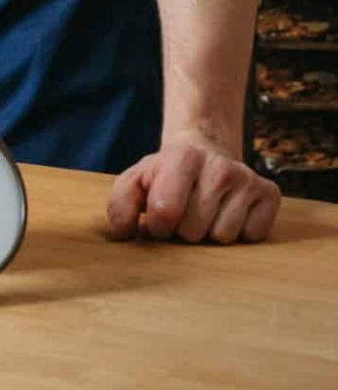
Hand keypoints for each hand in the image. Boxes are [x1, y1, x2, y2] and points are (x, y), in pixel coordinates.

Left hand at [107, 136, 280, 244]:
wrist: (203, 153)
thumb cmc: (166, 175)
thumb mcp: (136, 181)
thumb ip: (120, 204)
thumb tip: (122, 233)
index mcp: (181, 157)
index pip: (165, 212)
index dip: (158, 226)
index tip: (159, 218)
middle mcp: (218, 166)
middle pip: (194, 230)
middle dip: (184, 230)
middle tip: (185, 212)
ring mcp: (246, 178)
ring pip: (223, 237)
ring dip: (210, 233)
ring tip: (205, 212)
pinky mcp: (269, 193)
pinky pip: (253, 236)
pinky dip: (239, 233)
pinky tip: (229, 212)